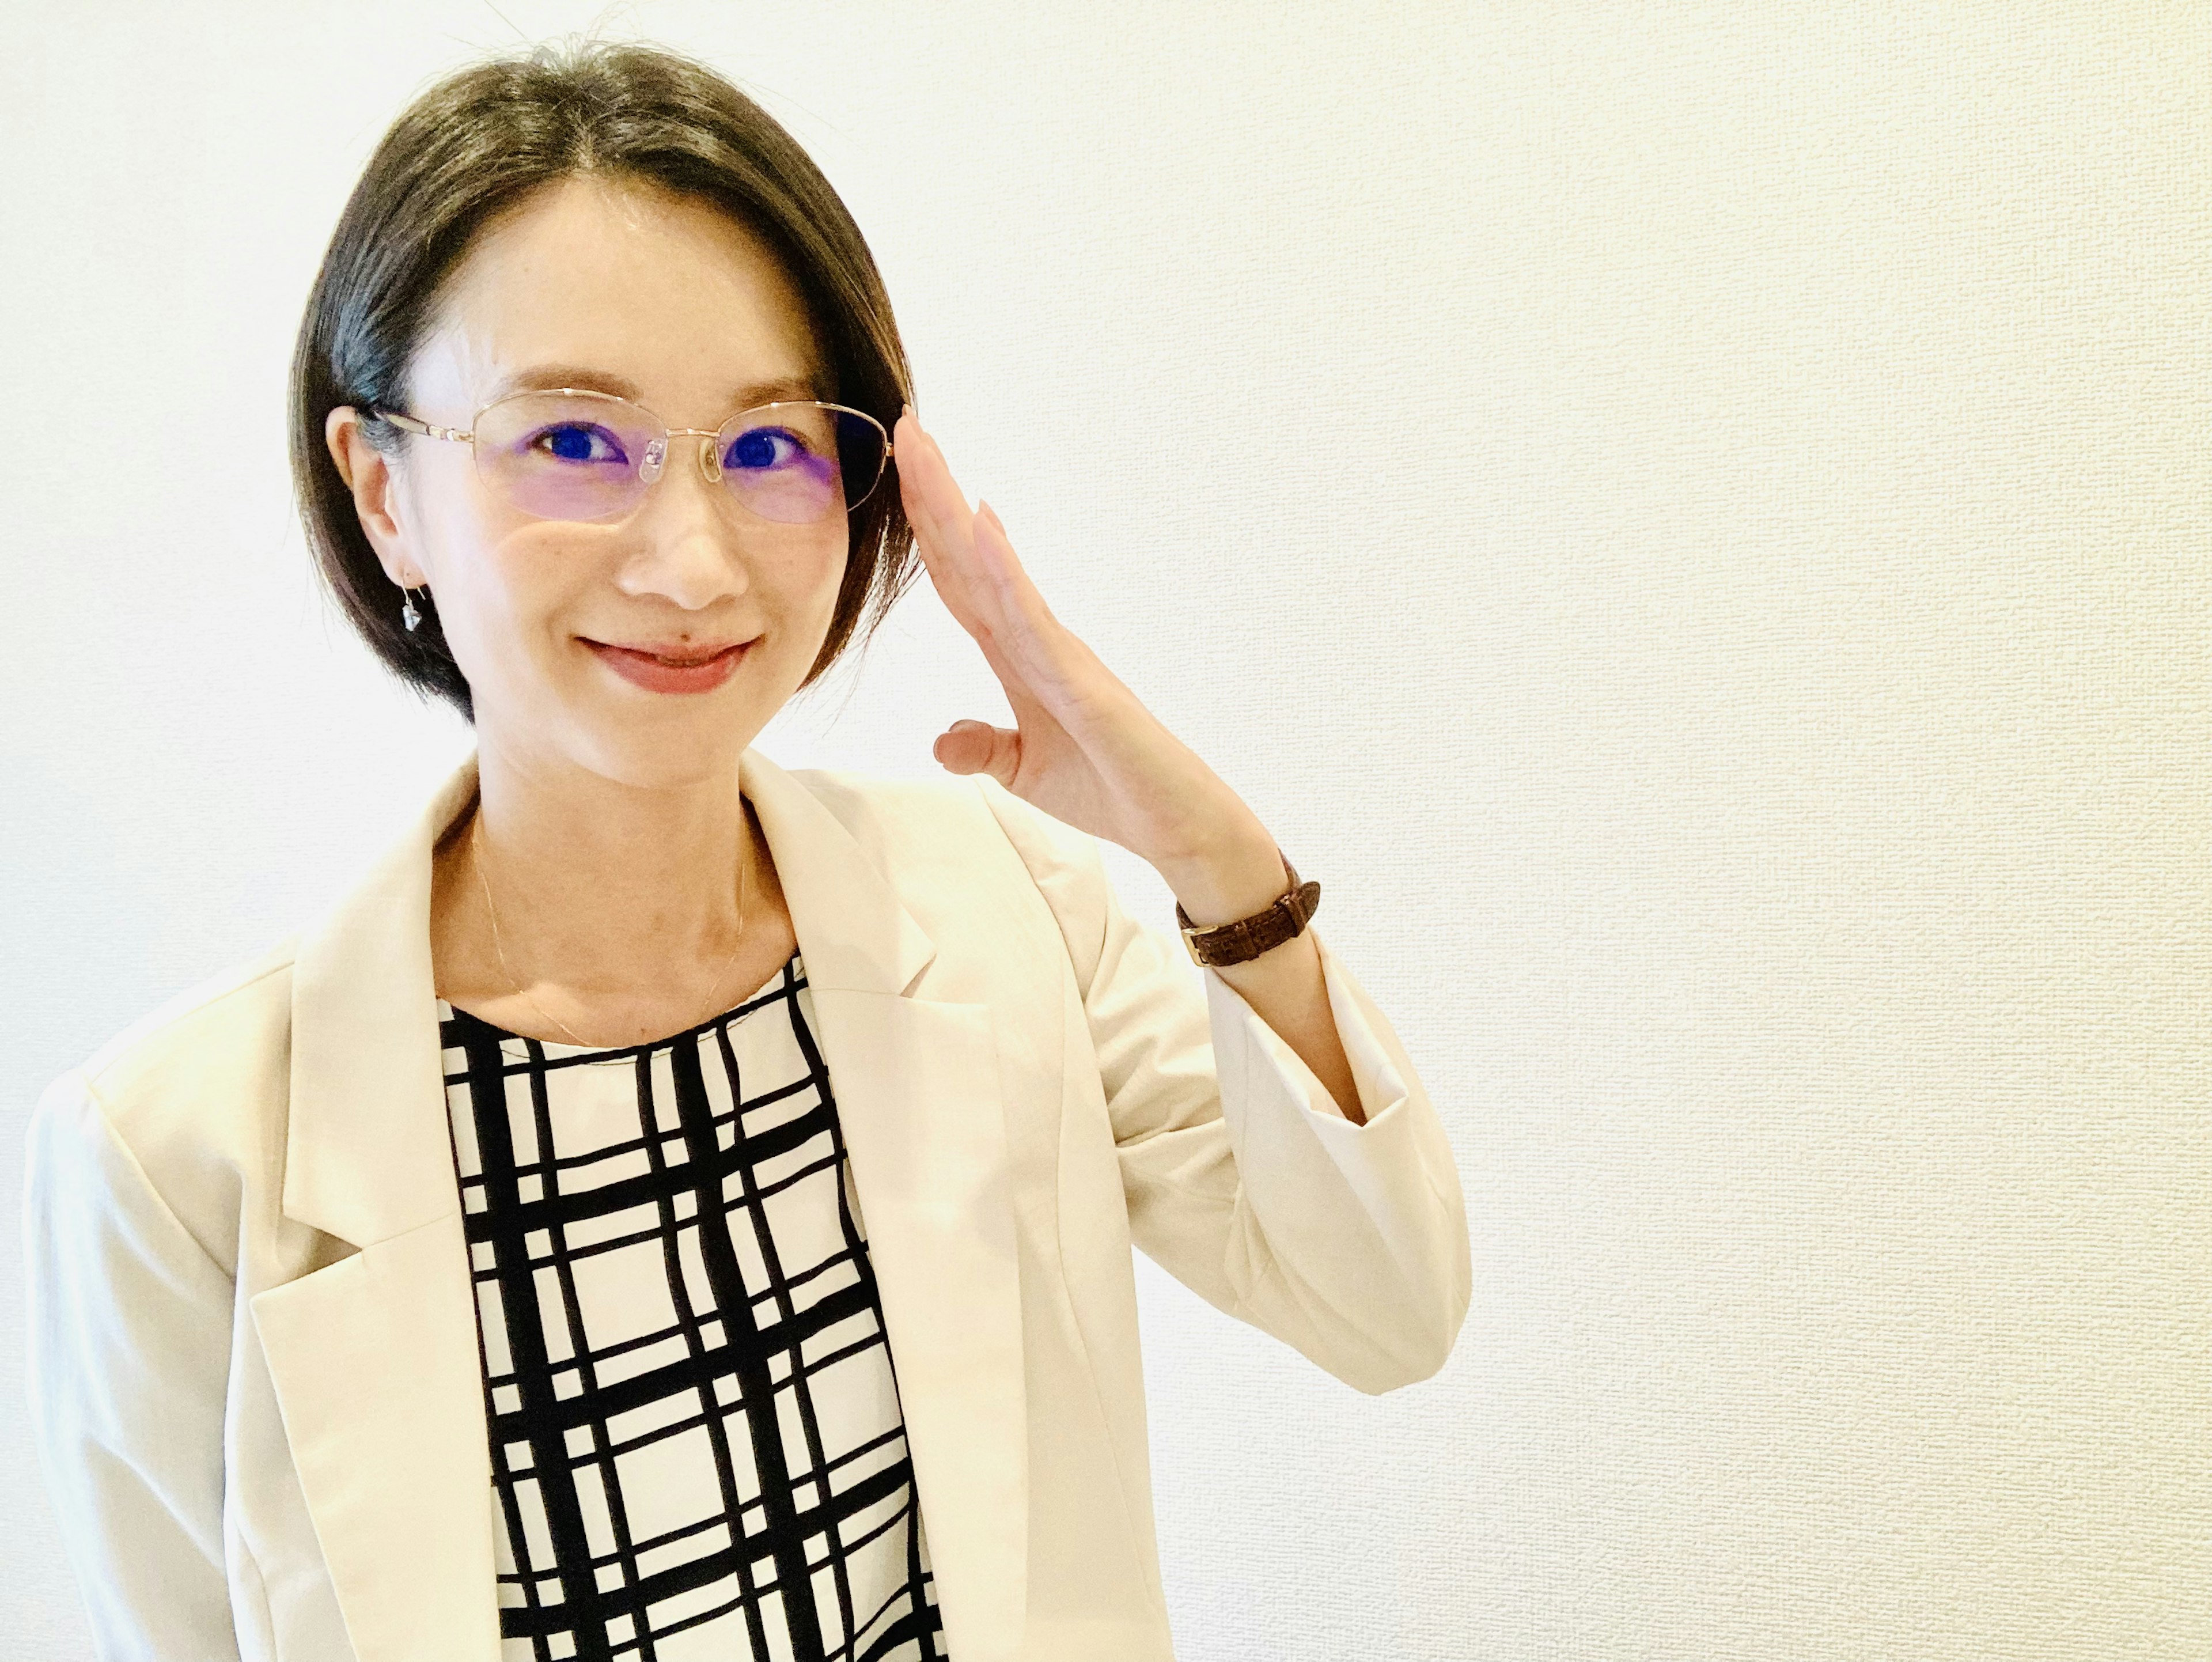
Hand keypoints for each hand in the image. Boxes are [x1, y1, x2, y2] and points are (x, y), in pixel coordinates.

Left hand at [893, 408, 1276, 898]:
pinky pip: (1033, 619)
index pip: (961, 582)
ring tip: (927, 453)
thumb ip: (983, 749)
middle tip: (906, 427)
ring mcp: (1061, 654)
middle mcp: (1039, 639)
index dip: (929, 529)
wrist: (1175, 827)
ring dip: (956, 511)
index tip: (901, 471)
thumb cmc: (1112, 788)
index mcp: (1020, 655)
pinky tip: (980, 526)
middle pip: (972, 557)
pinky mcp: (1083, 683)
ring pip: (995, 570)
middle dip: (935, 494)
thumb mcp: (1025, 772)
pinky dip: (1004, 571)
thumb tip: (941, 741)